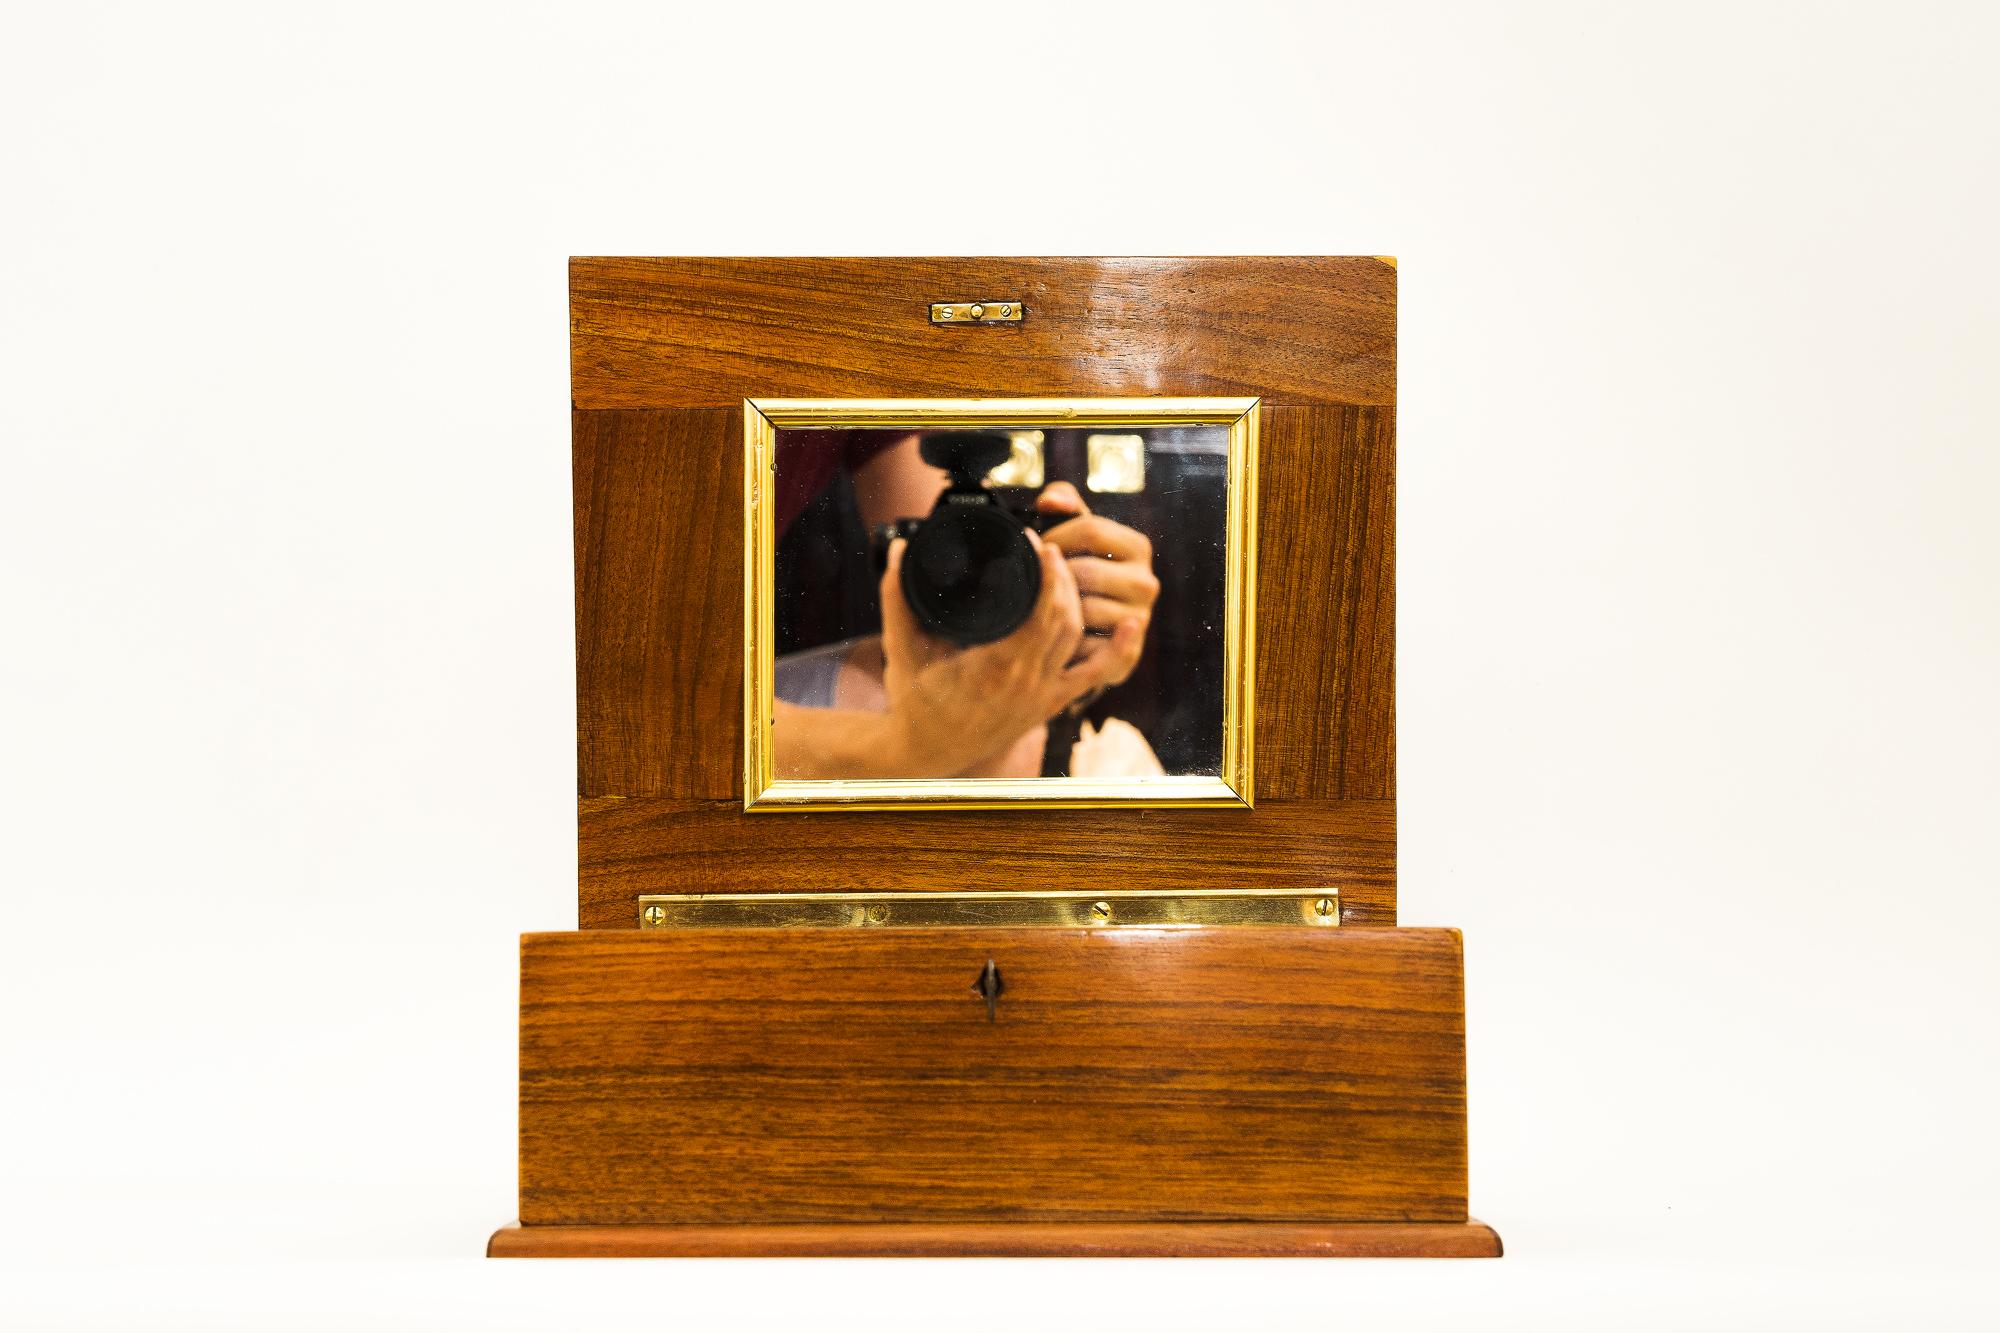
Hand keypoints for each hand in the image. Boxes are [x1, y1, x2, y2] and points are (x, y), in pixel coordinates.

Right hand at [877, 536, 1124, 775]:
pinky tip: (1131, 625)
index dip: (1045, 572)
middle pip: (1063, 617)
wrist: (928, 752)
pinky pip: (1093, 676)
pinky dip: (1115, 651)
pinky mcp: (1050, 705)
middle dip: (1061, 577)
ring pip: (1076, 638)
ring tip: (1064, 571)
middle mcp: (1025, 682)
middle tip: (1050, 547)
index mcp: (993, 666)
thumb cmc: (914, 701)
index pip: (1037, 610)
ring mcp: (1041, 695)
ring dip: (1077, 601)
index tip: (1036, 543)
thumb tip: (894, 549)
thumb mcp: (902, 647)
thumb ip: (896, 597)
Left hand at [1034, 481, 1157, 686]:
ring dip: (1057, 611)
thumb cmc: (1079, 569)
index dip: (1055, 538)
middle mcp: (1147, 582)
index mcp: (1138, 546)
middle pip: (1085, 572)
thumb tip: (1049, 501)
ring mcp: (1140, 620)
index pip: (1089, 529)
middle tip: (1036, 585)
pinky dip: (1065, 641)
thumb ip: (1064, 503)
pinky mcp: (1129, 654)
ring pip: (1083, 610)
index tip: (1037, 549)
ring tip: (1044, 609)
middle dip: (1054, 578)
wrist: (1094, 629)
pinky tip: (1055, 636)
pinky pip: (1085, 644)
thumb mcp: (1074, 533)